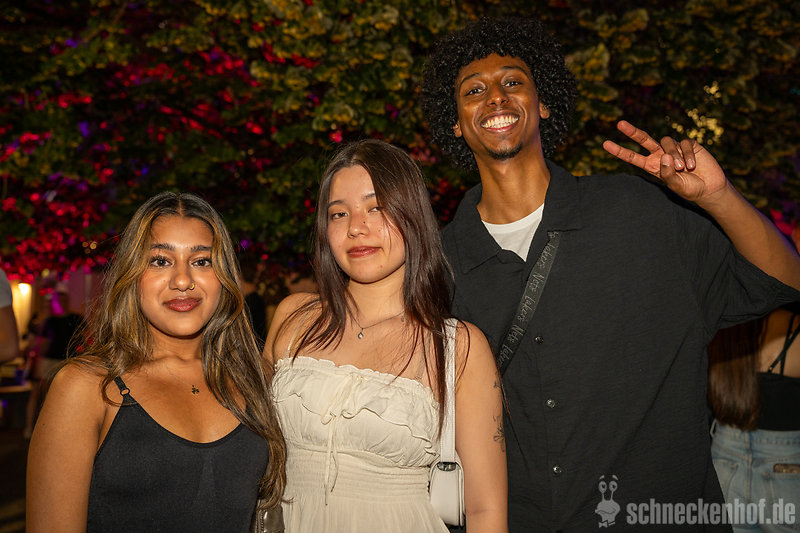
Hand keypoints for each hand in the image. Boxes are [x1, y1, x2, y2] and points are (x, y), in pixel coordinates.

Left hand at [602, 120, 727, 204]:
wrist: (709, 187)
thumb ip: (667, 172)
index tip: (605, 144)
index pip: (633, 157)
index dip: (620, 151)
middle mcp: (660, 155)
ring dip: (674, 154)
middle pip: (644, 139)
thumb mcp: (675, 185)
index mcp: (652, 166)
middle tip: (619, 124)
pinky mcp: (689, 144)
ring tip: (683, 168)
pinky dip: (688, 154)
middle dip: (632, 132)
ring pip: (666, 142)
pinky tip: (693, 165)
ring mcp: (674, 148)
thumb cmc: (689, 188)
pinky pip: (684, 143)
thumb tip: (664, 155)